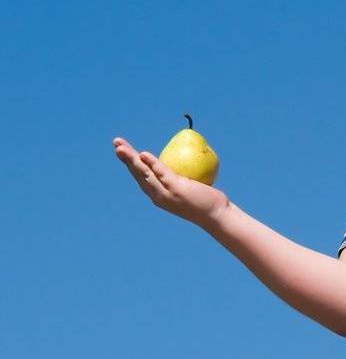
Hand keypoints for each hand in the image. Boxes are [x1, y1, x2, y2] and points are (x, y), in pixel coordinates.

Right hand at [112, 137, 229, 229]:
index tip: (122, 150)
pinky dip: (152, 163)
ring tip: (120, 147)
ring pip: (145, 173)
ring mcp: (167, 194)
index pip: (141, 177)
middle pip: (138, 174)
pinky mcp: (176, 190)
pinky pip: (161, 173)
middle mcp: (159, 197)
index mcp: (158, 195)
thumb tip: (179, 161)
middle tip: (115, 143)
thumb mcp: (188, 187)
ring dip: (131, 159)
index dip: (130, 163)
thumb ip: (179, 178)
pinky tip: (143, 154)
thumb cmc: (205, 201)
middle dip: (125, 158)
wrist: (217, 215)